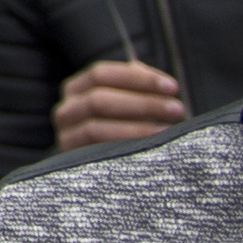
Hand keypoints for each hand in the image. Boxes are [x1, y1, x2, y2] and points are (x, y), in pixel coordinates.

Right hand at [51, 57, 187, 149]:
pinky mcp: (74, 161)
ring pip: (95, 128)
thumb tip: (161, 83)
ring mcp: (67, 136)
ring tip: (168, 131)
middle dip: (142, 104)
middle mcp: (66, 110)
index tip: (172, 87)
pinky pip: (97, 152)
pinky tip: (151, 149)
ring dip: (136, 128)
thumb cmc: (126, 125)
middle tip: (176, 109)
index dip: (138, 79)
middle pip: (98, 99)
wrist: (108, 167)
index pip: (101, 74)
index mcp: (76, 89)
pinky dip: (125, 148)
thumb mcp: (129, 100)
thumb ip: (138, 86)